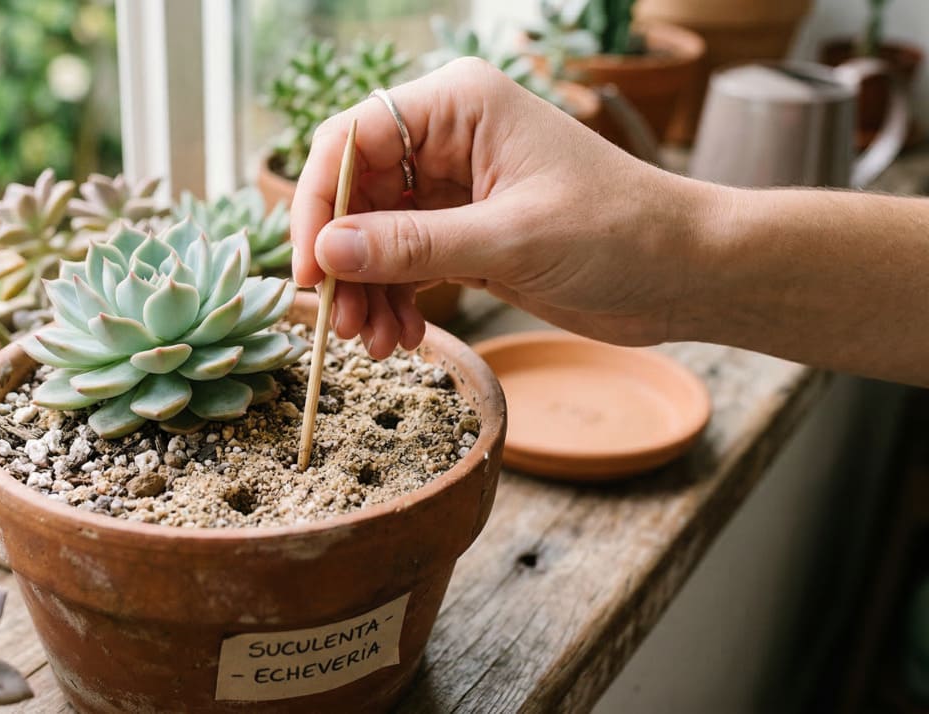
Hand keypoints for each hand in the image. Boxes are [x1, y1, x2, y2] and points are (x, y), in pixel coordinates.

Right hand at [291, 57, 710, 356]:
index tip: (311, 272)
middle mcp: (448, 137)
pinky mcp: (464, 231)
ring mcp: (454, 186)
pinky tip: (403, 337)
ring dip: (366, 290)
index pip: (350, 139)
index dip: (315, 204)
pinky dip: (394, 300)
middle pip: (353, 192)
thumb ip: (413, 245)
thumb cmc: (621, 234)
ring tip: (377, 344)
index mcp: (458, 104)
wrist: (687, 275)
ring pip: (372, 234)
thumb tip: (328, 250)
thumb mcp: (512, 239)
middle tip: (342, 325)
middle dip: (342, 261)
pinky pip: (402, 262)